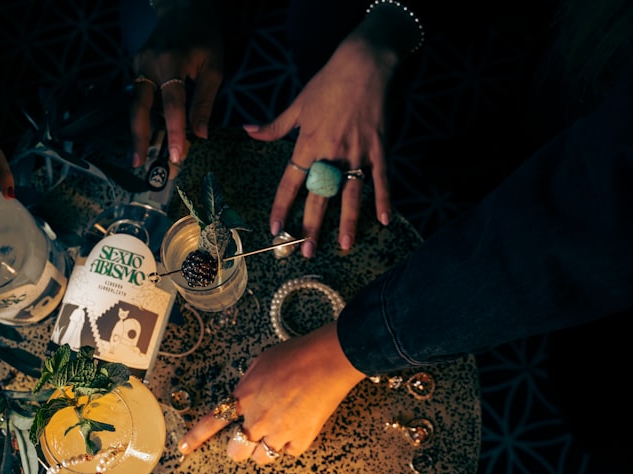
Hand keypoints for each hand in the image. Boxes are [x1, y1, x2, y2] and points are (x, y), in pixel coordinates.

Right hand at [130, 2, 222, 166]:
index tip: (177, 156)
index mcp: (172, 63)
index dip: (174, 132)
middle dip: (138, 137)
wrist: (182, 8)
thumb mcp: (214, 66)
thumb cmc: (204, 36)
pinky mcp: (136, 67)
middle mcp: (149, 65)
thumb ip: (205, 100)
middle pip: (138, 108)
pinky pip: (139, 96)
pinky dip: (144, 115)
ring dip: (138, 130)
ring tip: (140, 154)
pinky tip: (148, 130)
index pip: (172, 105)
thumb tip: (201, 134)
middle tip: (138, 162)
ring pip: (135, 104)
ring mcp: (139, 65)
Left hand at [178, 321, 365, 462]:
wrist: (329, 360)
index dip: (196, 437)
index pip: (213, 421)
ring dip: (265, 448)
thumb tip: (244, 398)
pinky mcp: (302, 440)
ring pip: (262, 458)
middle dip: (241, 447)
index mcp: (244, 396)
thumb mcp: (261, 363)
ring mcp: (279, 432)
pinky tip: (298, 426)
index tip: (184, 449)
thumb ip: (248, 386)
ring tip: (278, 430)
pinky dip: (291, 445)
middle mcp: (257, 418)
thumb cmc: (298, 355)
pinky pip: (288, 453)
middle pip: (237, 452)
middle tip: (251, 438)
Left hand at [244, 33, 397, 256]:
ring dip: (347, 222)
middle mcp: (331, 152)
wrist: (364, 63)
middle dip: (311, 226)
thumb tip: (248, 131)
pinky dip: (384, 199)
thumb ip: (274, 126)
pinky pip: (382, 178)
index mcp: (307, 143)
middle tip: (305, 251)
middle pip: (319, 196)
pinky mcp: (379, 147)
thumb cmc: (328, 83)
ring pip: (351, 194)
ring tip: (343, 245)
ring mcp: (357, 151)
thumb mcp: (297, 104)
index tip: (274, 227)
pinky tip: (383, 221)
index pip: (290, 181)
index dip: (281, 206)